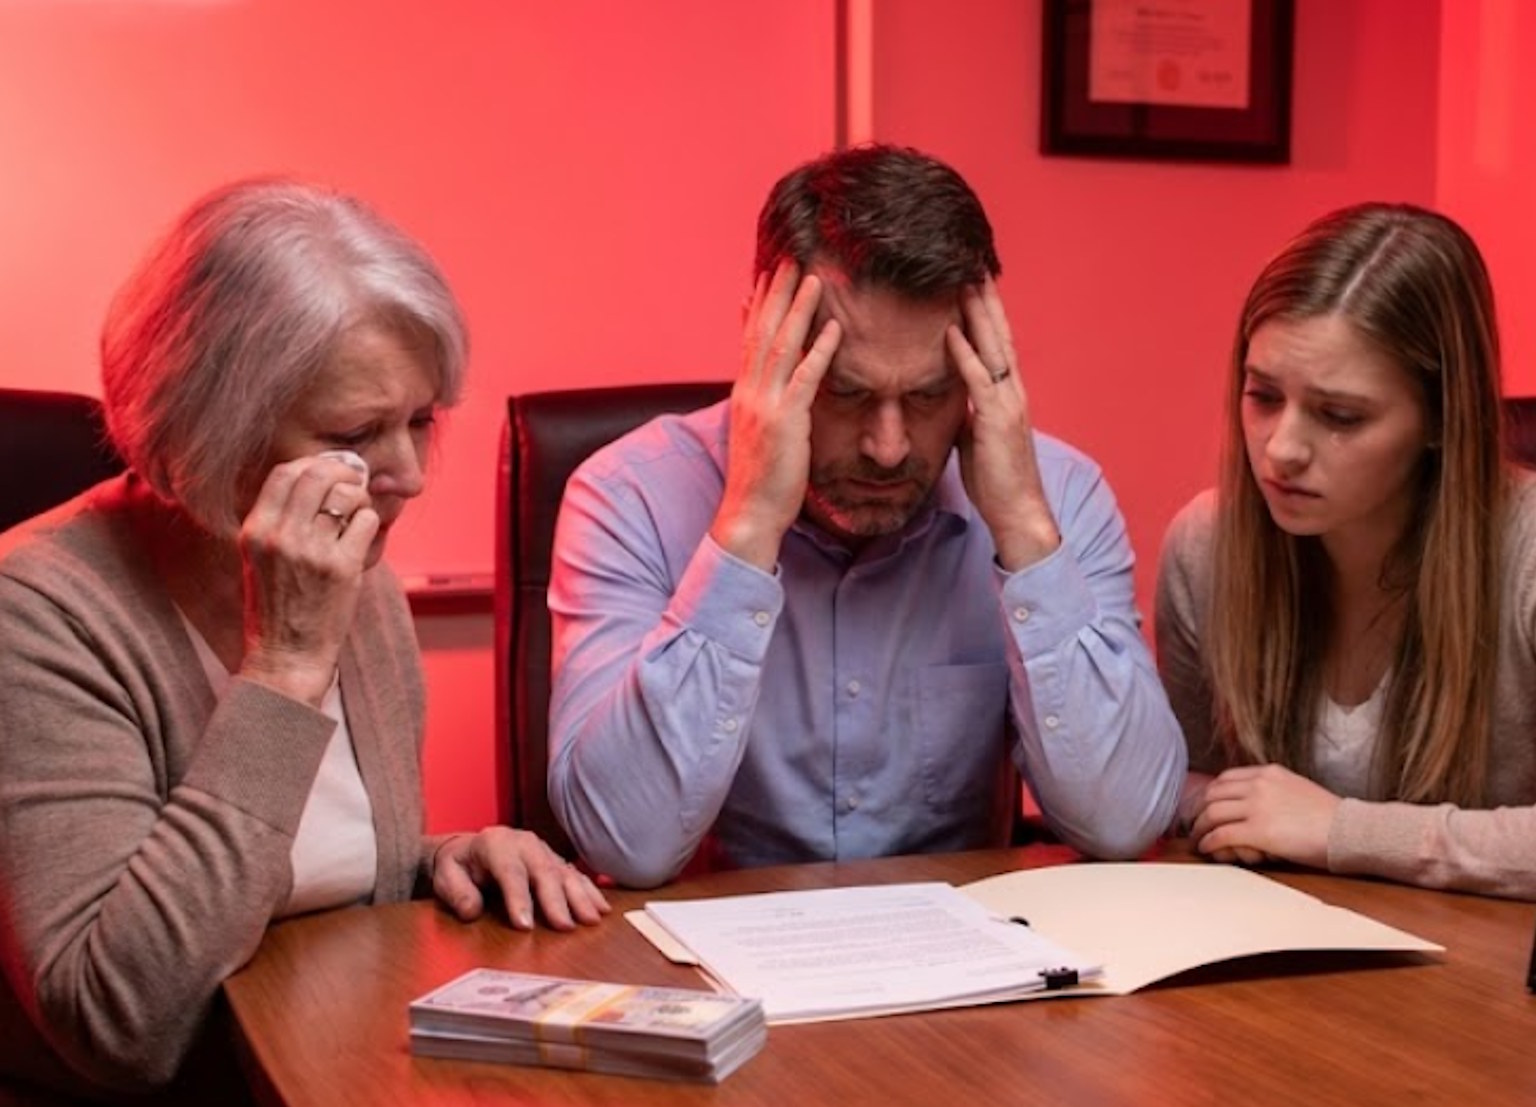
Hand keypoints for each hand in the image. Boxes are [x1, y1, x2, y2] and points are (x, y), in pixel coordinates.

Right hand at [238, 455, 378, 705]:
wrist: (286, 654)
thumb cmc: (276, 606)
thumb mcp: (259, 557)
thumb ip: (279, 520)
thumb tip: (314, 478)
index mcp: (255, 530)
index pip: (284, 473)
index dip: (313, 465)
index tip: (329, 472)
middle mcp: (280, 536)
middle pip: (316, 474)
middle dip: (341, 472)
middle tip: (353, 484)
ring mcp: (312, 551)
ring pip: (346, 494)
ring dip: (360, 498)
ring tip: (358, 514)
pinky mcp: (342, 567)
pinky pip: (367, 521)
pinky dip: (371, 523)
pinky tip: (362, 538)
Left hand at [432, 828, 610, 930]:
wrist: (468, 848)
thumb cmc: (458, 866)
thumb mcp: (445, 876)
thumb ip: (457, 892)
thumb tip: (472, 911)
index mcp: (495, 844)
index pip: (510, 872)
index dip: (518, 898)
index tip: (525, 926)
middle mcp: (524, 843)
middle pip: (544, 871)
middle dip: (556, 900)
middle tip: (565, 927)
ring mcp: (543, 850)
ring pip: (564, 872)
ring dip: (580, 897)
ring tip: (591, 919)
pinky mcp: (554, 860)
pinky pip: (575, 875)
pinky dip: (589, 891)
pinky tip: (601, 908)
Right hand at [709, 259, 841, 569]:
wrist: (749, 514)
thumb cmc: (762, 479)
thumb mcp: (760, 432)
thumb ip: (767, 402)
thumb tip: (773, 382)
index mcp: (745, 392)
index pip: (751, 336)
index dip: (762, 303)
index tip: (771, 272)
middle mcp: (750, 391)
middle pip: (763, 330)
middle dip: (778, 292)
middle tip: (790, 257)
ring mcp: (766, 405)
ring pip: (782, 346)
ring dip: (799, 310)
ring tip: (814, 279)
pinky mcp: (785, 423)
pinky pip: (804, 380)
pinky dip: (819, 352)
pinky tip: (834, 329)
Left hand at [944, 276, 1059, 570]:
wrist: (1018, 512)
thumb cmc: (995, 479)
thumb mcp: (974, 437)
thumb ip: (965, 412)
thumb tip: (947, 398)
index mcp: (1006, 393)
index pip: (995, 342)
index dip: (985, 311)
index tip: (972, 281)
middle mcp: (1012, 390)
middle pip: (998, 334)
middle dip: (985, 298)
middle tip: (972, 262)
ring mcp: (1008, 403)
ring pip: (993, 348)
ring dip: (977, 313)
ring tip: (964, 280)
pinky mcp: (997, 420)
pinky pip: (979, 380)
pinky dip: (965, 354)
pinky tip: (952, 331)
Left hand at [1189, 764, 1341, 868]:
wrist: (1350, 831)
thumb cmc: (1330, 817)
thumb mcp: (1297, 789)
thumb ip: (1273, 792)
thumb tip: (1254, 805)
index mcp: (1269, 772)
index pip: (1226, 778)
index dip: (1212, 794)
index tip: (1207, 807)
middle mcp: (1259, 784)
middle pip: (1214, 794)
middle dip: (1201, 810)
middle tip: (1196, 824)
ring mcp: (1257, 806)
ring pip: (1212, 814)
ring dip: (1200, 828)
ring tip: (1198, 839)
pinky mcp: (1259, 831)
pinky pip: (1221, 835)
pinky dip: (1209, 842)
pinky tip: (1208, 849)